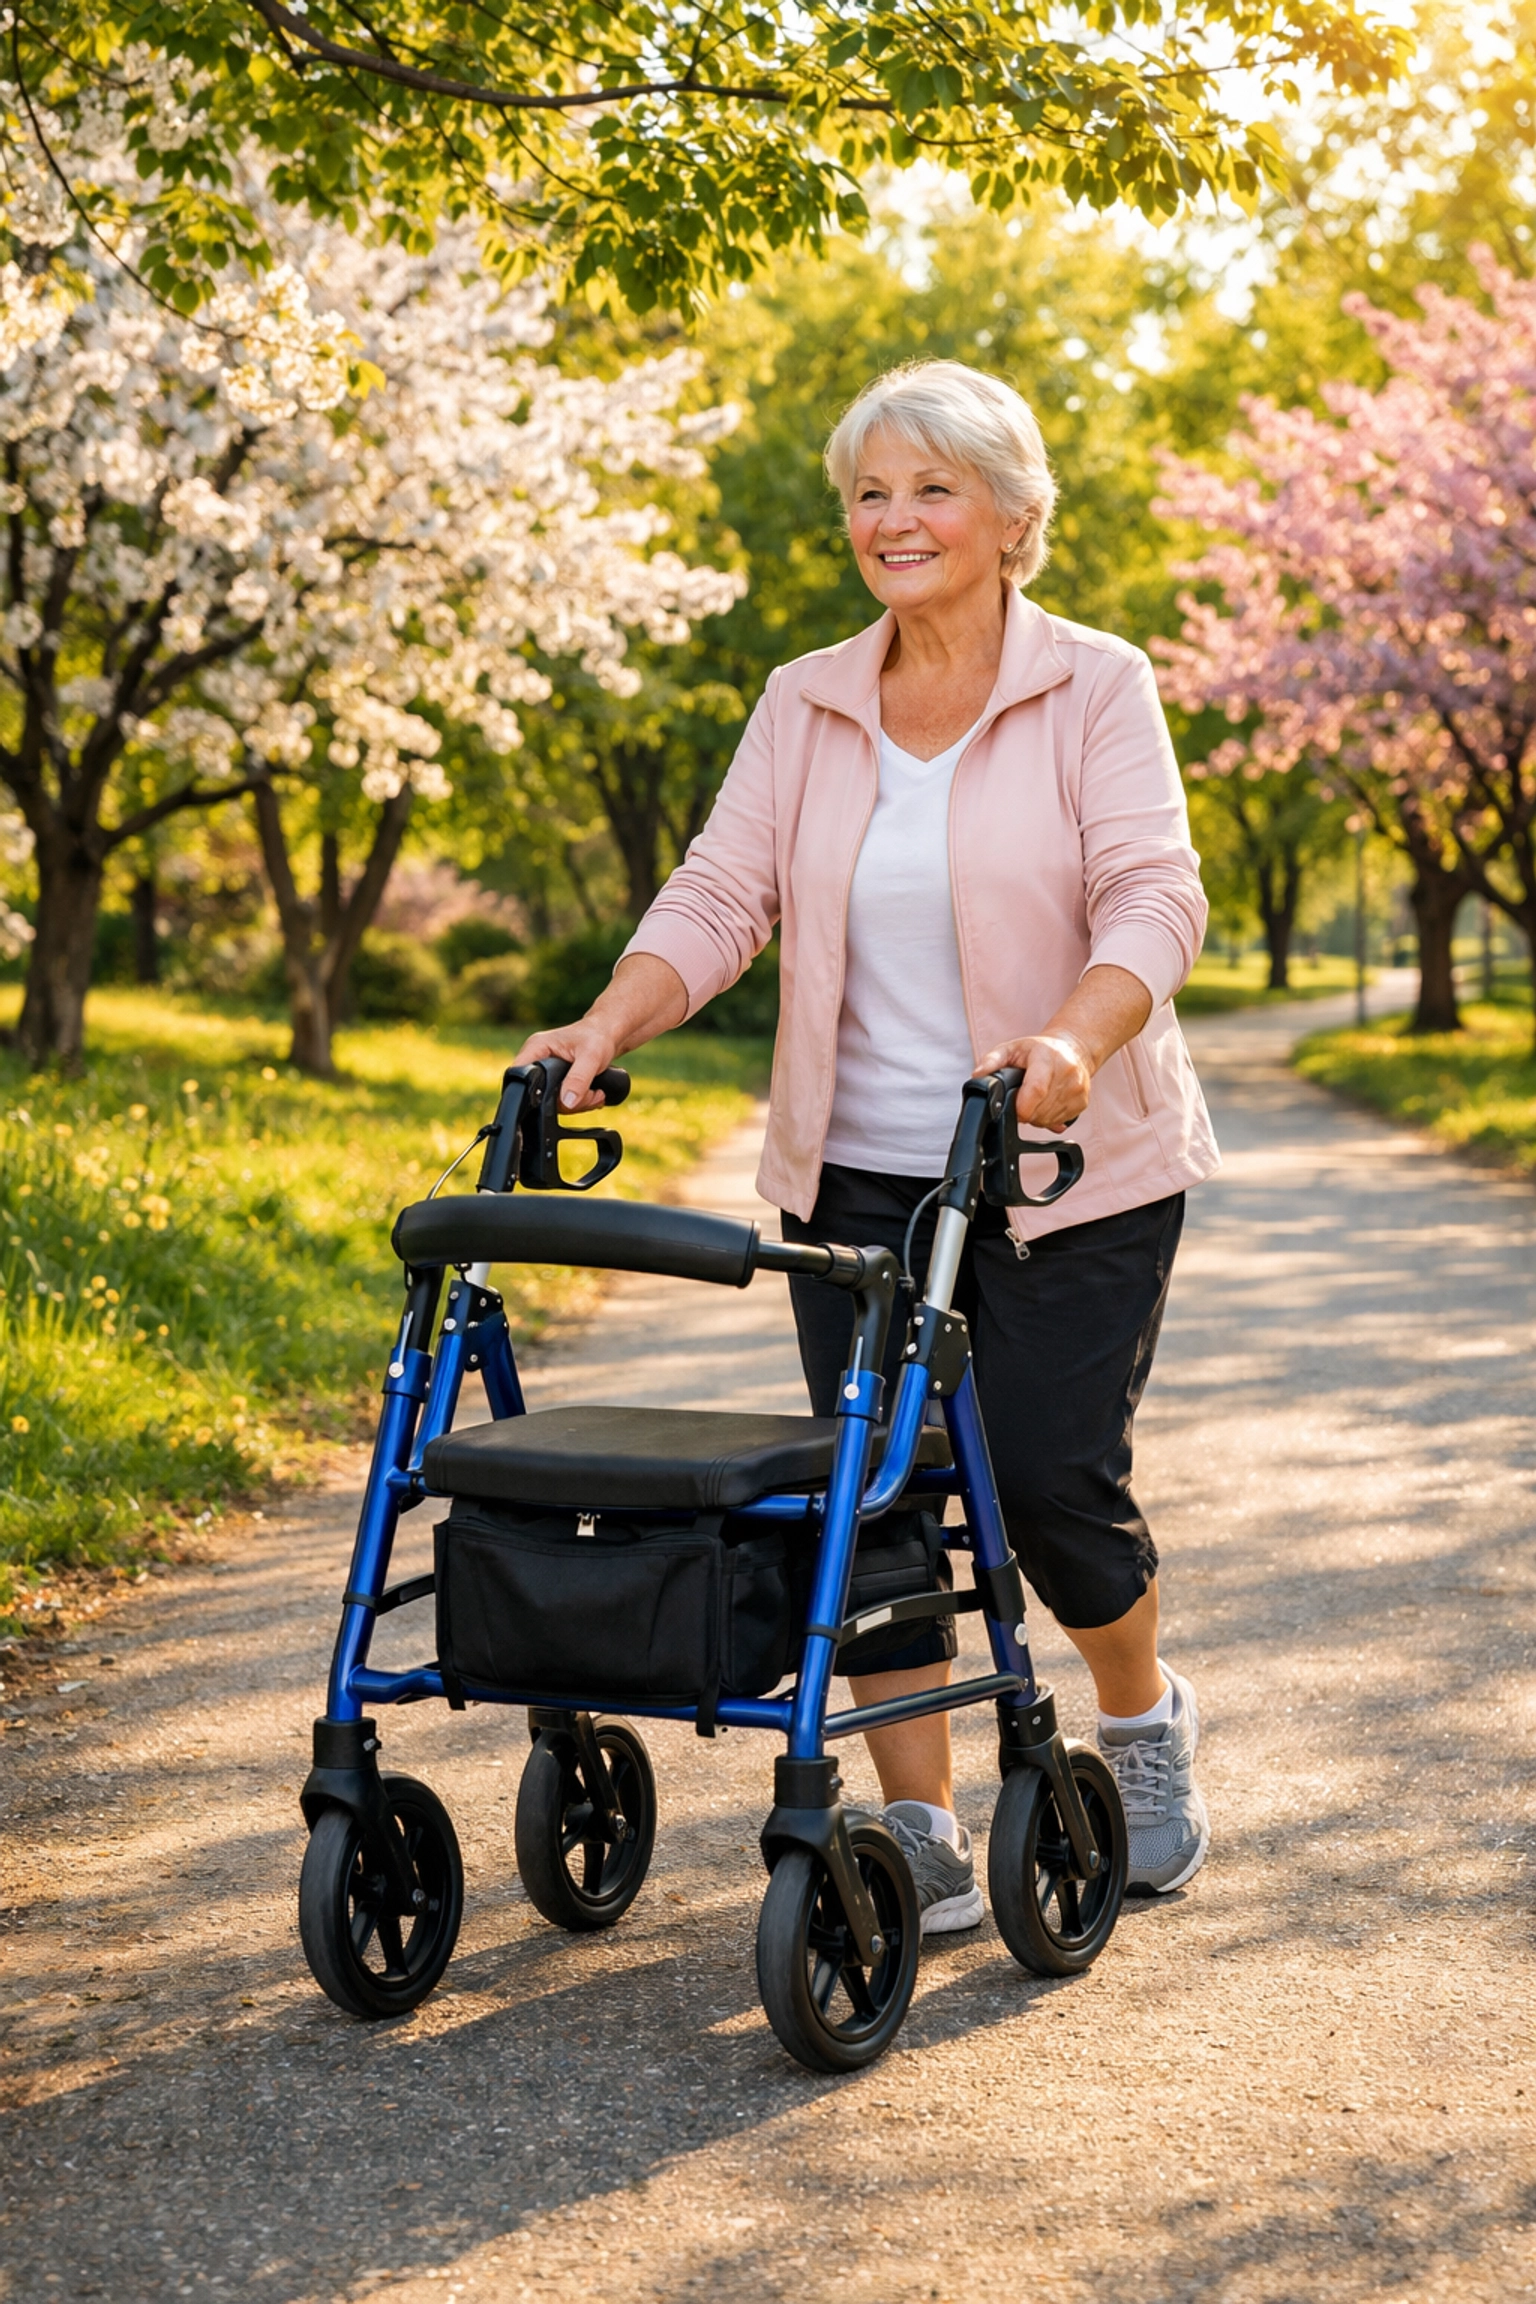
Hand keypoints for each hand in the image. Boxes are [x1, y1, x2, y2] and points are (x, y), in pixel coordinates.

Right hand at [511, 1019, 620, 1110]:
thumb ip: (578, 1079)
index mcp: (536, 1048)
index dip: (534, 1091)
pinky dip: (580, 1103)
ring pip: (554, 1102)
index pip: (521, 1075)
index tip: (562, 1096)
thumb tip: (567, 1102)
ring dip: (578, 1104)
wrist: (609, 1035)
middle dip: (568, 1102)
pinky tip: (594, 1094)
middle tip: (590, 1094)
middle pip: (539, 1095)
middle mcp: (537, 1061)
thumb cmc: (597, 1036)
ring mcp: (546, 1073)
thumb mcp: (590, 1057)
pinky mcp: (557, 1083)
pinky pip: (563, 1102)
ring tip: (595, 1093)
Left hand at [976, 1032, 1092, 1132]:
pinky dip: (1048, 1118)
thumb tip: (977, 1075)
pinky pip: (1060, 1121)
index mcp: (1048, 1057)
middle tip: (1021, 1099)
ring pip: (1048, 1119)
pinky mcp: (1083, 1102)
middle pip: (1040, 1110)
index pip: (1036, 1090)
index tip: (1014, 1109)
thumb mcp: (1011, 1048)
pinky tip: (1046, 1102)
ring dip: (1036, 1116)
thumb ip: (992, 1060)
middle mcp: (1067, 1072)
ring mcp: (1078, 1089)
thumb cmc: (1039, 1050)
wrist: (1073, 1049)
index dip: (1021, 1107)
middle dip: (1025, 1111)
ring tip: (1034, 1098)